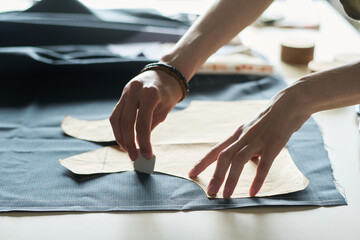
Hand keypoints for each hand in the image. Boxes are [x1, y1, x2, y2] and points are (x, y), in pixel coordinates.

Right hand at [110, 70, 182, 160]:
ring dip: (120, 137)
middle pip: (126, 122)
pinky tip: (123, 138)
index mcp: (150, 94)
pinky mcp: (122, 94)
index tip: (147, 155)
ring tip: (127, 150)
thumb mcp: (164, 109)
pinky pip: (116, 114)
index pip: (143, 124)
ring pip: (116, 119)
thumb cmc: (168, 93)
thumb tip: (140, 145)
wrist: (165, 73)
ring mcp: (126, 91)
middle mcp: (134, 91)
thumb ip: (151, 125)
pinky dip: (118, 128)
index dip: (144, 142)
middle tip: (134, 156)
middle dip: (129, 142)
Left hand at [188, 90, 309, 197]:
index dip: (203, 162)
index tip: (191, 173)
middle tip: (209, 192)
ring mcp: (258, 140)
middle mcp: (244, 137)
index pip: (216, 150)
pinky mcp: (273, 144)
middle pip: (224, 157)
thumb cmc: (270, 120)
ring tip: (226, 195)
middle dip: (215, 175)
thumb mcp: (252, 131)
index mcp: (237, 134)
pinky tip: (253, 192)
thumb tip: (244, 162)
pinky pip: (264, 164)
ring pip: (239, 160)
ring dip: (231, 179)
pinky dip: (258, 179)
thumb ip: (246, 146)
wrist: (289, 104)